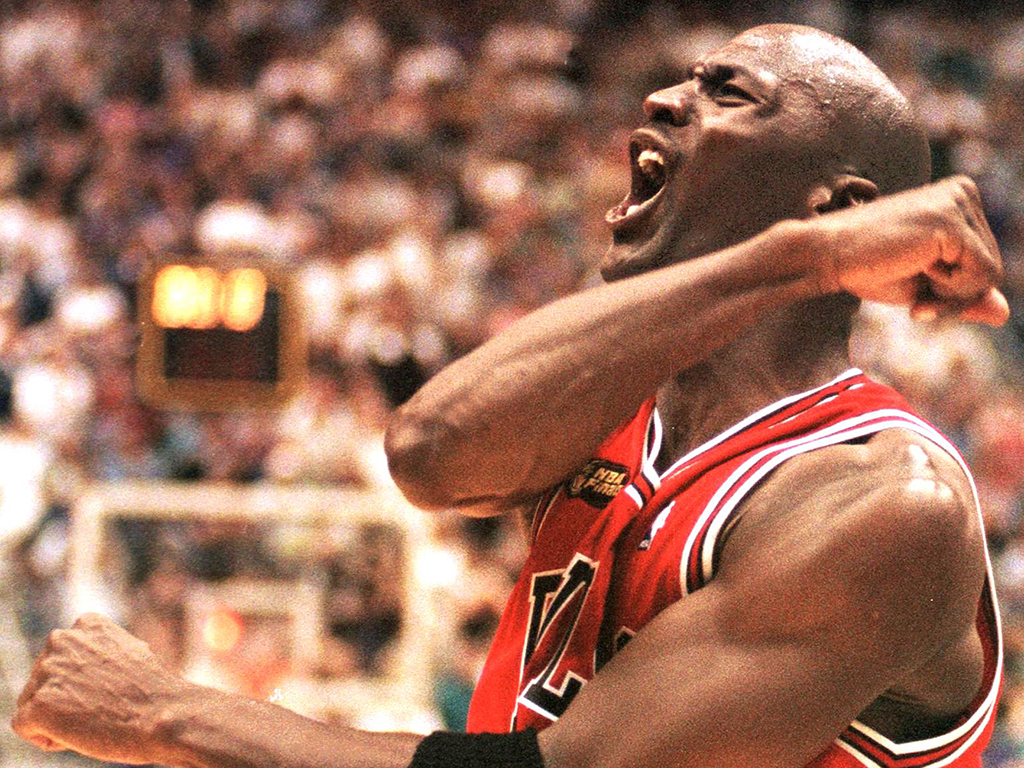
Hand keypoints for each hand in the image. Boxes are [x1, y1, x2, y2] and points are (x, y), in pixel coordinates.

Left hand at [11, 613, 186, 764]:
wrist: (164, 716)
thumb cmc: (153, 693)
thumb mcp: (131, 653)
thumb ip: (101, 651)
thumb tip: (84, 666)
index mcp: (87, 623)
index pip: (63, 658)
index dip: (84, 681)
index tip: (111, 688)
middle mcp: (62, 639)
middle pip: (44, 680)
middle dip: (66, 697)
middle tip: (103, 705)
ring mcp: (48, 670)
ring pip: (33, 702)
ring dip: (58, 716)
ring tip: (95, 717)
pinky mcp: (39, 704)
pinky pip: (25, 727)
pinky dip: (48, 737)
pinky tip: (80, 732)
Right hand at [815, 175, 1008, 325]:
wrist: (826, 256)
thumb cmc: (866, 268)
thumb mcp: (924, 285)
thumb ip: (964, 294)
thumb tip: (1004, 314)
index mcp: (958, 198)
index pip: (985, 260)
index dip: (955, 292)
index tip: (918, 296)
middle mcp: (964, 192)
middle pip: (993, 266)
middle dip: (954, 295)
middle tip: (914, 291)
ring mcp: (959, 202)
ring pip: (991, 273)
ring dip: (950, 294)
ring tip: (912, 274)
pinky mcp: (950, 221)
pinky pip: (981, 274)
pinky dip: (950, 291)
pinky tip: (916, 269)